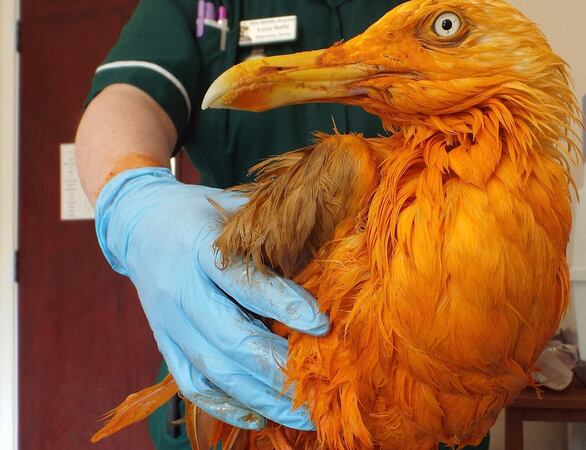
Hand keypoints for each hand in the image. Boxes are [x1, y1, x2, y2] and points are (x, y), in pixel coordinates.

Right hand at [94, 167, 328, 429]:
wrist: (138, 226)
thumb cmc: (202, 214)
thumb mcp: (235, 208)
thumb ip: (272, 232)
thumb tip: (326, 258)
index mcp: (198, 247)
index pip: (241, 282)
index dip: (281, 303)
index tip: (321, 324)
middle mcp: (179, 289)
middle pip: (228, 338)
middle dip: (276, 368)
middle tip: (318, 391)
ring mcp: (168, 323)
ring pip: (213, 369)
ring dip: (260, 398)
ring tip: (302, 416)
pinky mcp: (165, 345)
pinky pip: (191, 384)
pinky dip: (224, 406)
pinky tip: (259, 418)